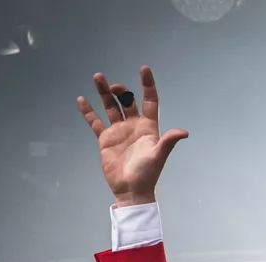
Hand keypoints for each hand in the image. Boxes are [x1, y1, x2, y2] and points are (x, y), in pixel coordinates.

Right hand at [75, 66, 187, 207]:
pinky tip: (81, 100)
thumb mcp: (159, 156)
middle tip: (114, 86)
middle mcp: (134, 125)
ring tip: (97, 77)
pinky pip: (95, 121)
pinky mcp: (106, 139)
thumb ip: (168, 142)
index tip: (143, 69)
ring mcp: (119, 131)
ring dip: (104, 93)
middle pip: (127, 101)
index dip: (147, 85)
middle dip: (121, 91)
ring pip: (111, 107)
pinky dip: (88, 111)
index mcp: (149, 127)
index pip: (150, 101)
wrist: (131, 189)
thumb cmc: (148, 174)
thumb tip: (184, 132)